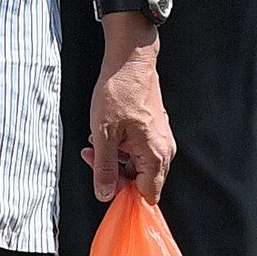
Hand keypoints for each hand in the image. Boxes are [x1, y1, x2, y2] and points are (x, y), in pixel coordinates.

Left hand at [84, 24, 171, 202]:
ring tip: (96, 140)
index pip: (147, 195)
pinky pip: (137, 150)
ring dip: (113, 158)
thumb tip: (104, 194)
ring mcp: (160, 139)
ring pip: (136, 165)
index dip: (123, 193)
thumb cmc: (119, 92)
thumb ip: (105, 168)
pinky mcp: (154, 130)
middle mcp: (164, 150)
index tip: (103, 182)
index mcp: (156, 155)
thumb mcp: (104, 134)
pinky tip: (105, 133)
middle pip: (140, 181)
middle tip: (92, 155)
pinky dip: (120, 147)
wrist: (130, 61)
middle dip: (113, 173)